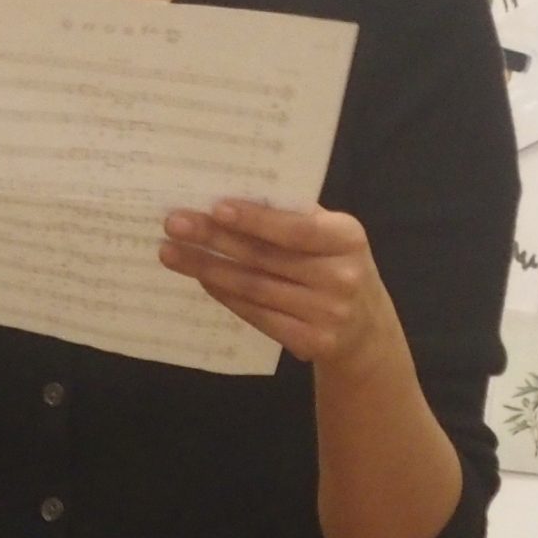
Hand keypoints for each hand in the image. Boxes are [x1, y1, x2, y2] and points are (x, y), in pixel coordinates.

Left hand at [158, 201, 404, 371]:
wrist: (365, 330)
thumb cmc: (333, 266)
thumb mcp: (328, 236)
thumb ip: (291, 216)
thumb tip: (226, 196)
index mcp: (347, 238)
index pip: (296, 228)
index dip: (255, 219)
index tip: (215, 207)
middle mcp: (342, 276)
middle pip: (264, 257)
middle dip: (214, 239)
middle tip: (174, 224)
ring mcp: (328, 313)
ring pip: (254, 287)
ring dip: (207, 268)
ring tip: (172, 252)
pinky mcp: (312, 342)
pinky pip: (256, 314)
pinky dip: (225, 295)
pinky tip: (201, 279)